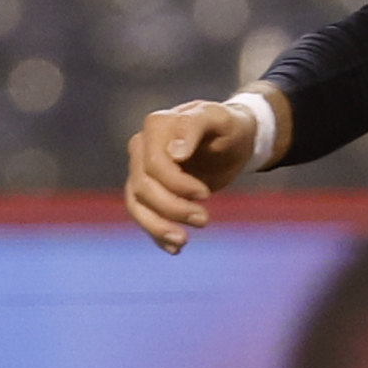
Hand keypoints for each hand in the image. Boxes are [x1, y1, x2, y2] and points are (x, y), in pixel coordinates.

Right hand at [123, 96, 267, 254]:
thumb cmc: (228, 127)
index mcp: (157, 126)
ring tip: (184, 242)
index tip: (206, 194)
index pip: (154, 165)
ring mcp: (141, 169)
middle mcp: (141, 147)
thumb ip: (195, 127)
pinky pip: (142, 214)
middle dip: (172, 208)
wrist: (231, 140)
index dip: (176, 184)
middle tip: (205, 220)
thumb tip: (175, 153)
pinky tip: (174, 249)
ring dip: (158, 226)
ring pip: (136, 203)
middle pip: (143, 187)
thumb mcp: (219, 119)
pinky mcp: (148, 189)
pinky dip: (155, 234)